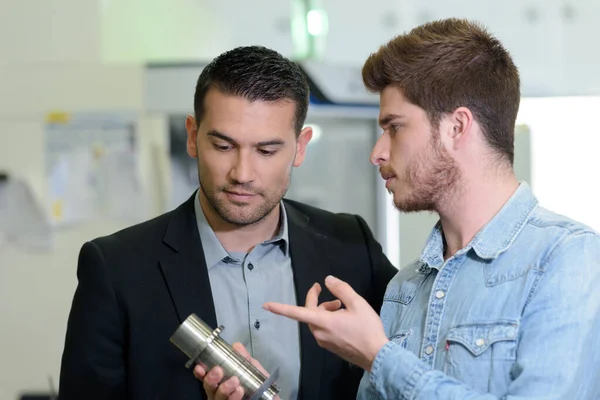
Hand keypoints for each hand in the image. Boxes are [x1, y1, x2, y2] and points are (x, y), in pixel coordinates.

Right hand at [193, 342, 280, 399]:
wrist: (270, 398)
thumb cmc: (260, 386)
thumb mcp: (254, 370)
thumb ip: (245, 359)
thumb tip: (236, 346)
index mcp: (221, 382)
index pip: (205, 378)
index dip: (200, 373)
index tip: (200, 367)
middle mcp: (219, 394)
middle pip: (208, 389)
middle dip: (210, 379)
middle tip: (218, 371)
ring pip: (216, 399)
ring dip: (223, 389)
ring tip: (235, 382)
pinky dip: (233, 398)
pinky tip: (239, 391)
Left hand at [263, 275, 388, 370]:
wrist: (377, 356)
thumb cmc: (367, 329)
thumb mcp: (358, 304)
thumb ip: (341, 289)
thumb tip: (327, 280)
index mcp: (322, 322)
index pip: (297, 313)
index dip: (280, 308)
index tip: (266, 305)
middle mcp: (319, 333)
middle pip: (310, 313)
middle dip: (319, 302)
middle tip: (337, 298)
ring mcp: (323, 342)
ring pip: (317, 321)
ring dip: (326, 311)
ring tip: (343, 307)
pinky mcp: (330, 347)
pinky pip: (323, 329)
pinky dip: (329, 320)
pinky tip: (345, 319)